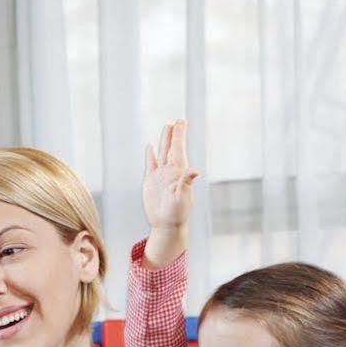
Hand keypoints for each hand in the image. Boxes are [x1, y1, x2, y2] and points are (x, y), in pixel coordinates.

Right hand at [141, 119, 198, 268]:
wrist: (166, 225)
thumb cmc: (177, 213)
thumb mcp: (182, 197)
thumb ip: (186, 182)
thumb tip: (195, 171)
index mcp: (179, 172)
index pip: (179, 149)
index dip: (179, 135)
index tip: (181, 122)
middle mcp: (170, 171)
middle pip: (172, 148)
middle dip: (174, 134)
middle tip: (177, 120)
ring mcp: (160, 176)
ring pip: (162, 153)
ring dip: (164, 141)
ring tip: (166, 127)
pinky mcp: (150, 182)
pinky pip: (151, 165)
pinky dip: (150, 155)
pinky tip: (150, 147)